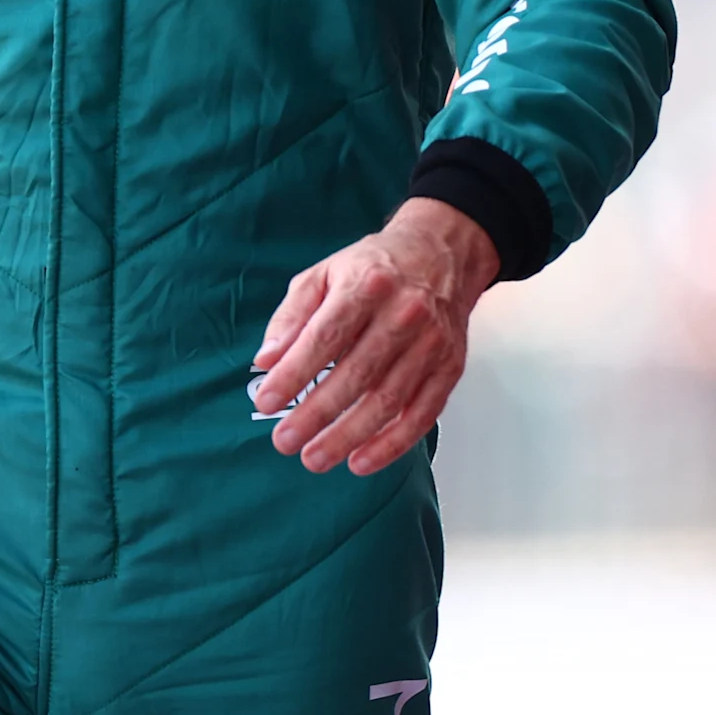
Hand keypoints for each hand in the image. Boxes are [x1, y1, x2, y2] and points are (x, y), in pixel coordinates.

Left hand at [252, 198, 497, 475]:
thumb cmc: (375, 268)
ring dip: (349, 436)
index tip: (265, 400)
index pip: (325, 337)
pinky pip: (422, 414)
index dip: (294, 373)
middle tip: (285, 441)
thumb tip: (267, 360)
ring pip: (388, 400)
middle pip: (356, 374)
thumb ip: (292, 316)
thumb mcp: (324, 274)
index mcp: (366, 285)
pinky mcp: (450, 366)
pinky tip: (362, 460)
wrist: (443, 254)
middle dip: (316, 414)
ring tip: (315, 458)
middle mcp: (403, 313)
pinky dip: (392, 444)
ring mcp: (431, 343)